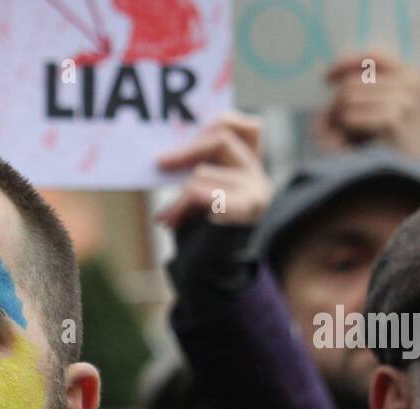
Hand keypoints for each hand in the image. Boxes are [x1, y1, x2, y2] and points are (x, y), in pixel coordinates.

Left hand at [155, 112, 273, 231]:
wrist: (206, 276)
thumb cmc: (198, 235)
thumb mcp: (200, 192)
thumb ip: (199, 166)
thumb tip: (172, 147)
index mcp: (252, 170)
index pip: (250, 126)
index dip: (220, 121)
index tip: (189, 136)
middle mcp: (260, 178)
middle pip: (222, 139)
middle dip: (185, 151)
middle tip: (159, 163)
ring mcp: (256, 194)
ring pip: (202, 172)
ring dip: (177, 196)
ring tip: (168, 216)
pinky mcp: (243, 211)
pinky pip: (201, 193)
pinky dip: (179, 207)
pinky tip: (171, 221)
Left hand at [316, 49, 419, 155]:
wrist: (387, 186)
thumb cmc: (371, 150)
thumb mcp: (360, 112)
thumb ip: (350, 90)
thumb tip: (337, 82)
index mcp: (407, 76)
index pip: (374, 57)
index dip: (346, 64)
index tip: (325, 79)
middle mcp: (411, 82)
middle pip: (352, 83)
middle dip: (336, 109)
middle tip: (340, 133)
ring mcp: (407, 100)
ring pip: (349, 98)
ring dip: (339, 122)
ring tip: (349, 143)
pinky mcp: (398, 119)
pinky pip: (352, 116)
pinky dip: (346, 132)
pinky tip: (353, 146)